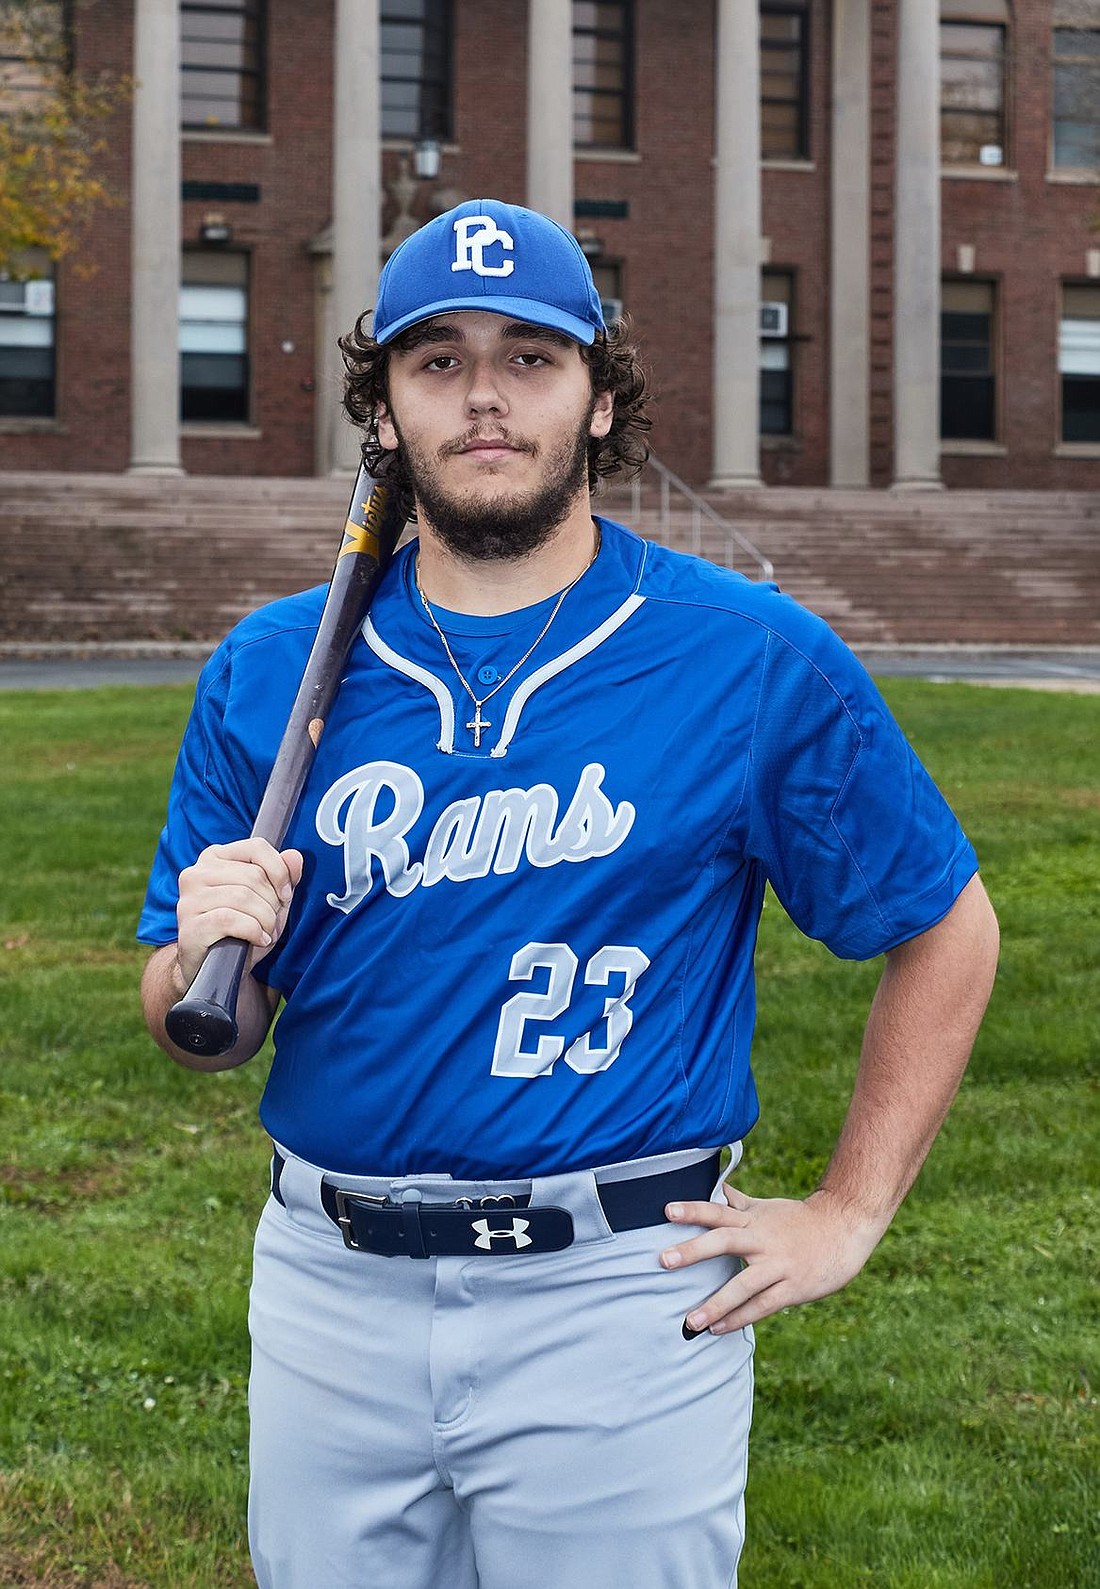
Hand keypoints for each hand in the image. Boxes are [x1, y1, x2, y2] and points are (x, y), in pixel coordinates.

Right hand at [175, 838, 303, 987]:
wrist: (215, 970)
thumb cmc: (242, 931)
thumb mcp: (268, 901)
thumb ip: (283, 876)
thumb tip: (295, 856)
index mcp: (215, 858)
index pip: (256, 847)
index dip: (279, 871)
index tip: (286, 895)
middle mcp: (196, 873)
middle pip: (253, 875)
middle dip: (272, 903)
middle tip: (271, 921)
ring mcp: (189, 900)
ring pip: (243, 897)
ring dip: (265, 920)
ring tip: (265, 932)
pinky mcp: (189, 926)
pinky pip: (230, 920)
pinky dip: (253, 931)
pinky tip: (257, 940)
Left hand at [660, 1184, 885, 1334]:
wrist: (844, 1228)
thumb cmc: (799, 1220)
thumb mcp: (768, 1208)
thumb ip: (740, 1203)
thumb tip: (716, 1189)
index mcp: (753, 1218)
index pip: (718, 1210)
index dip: (693, 1209)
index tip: (666, 1211)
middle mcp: (762, 1239)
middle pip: (724, 1241)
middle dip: (693, 1251)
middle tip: (664, 1260)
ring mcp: (778, 1264)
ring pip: (742, 1284)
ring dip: (715, 1303)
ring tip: (690, 1320)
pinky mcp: (792, 1288)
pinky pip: (762, 1306)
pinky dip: (739, 1318)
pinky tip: (718, 1329)